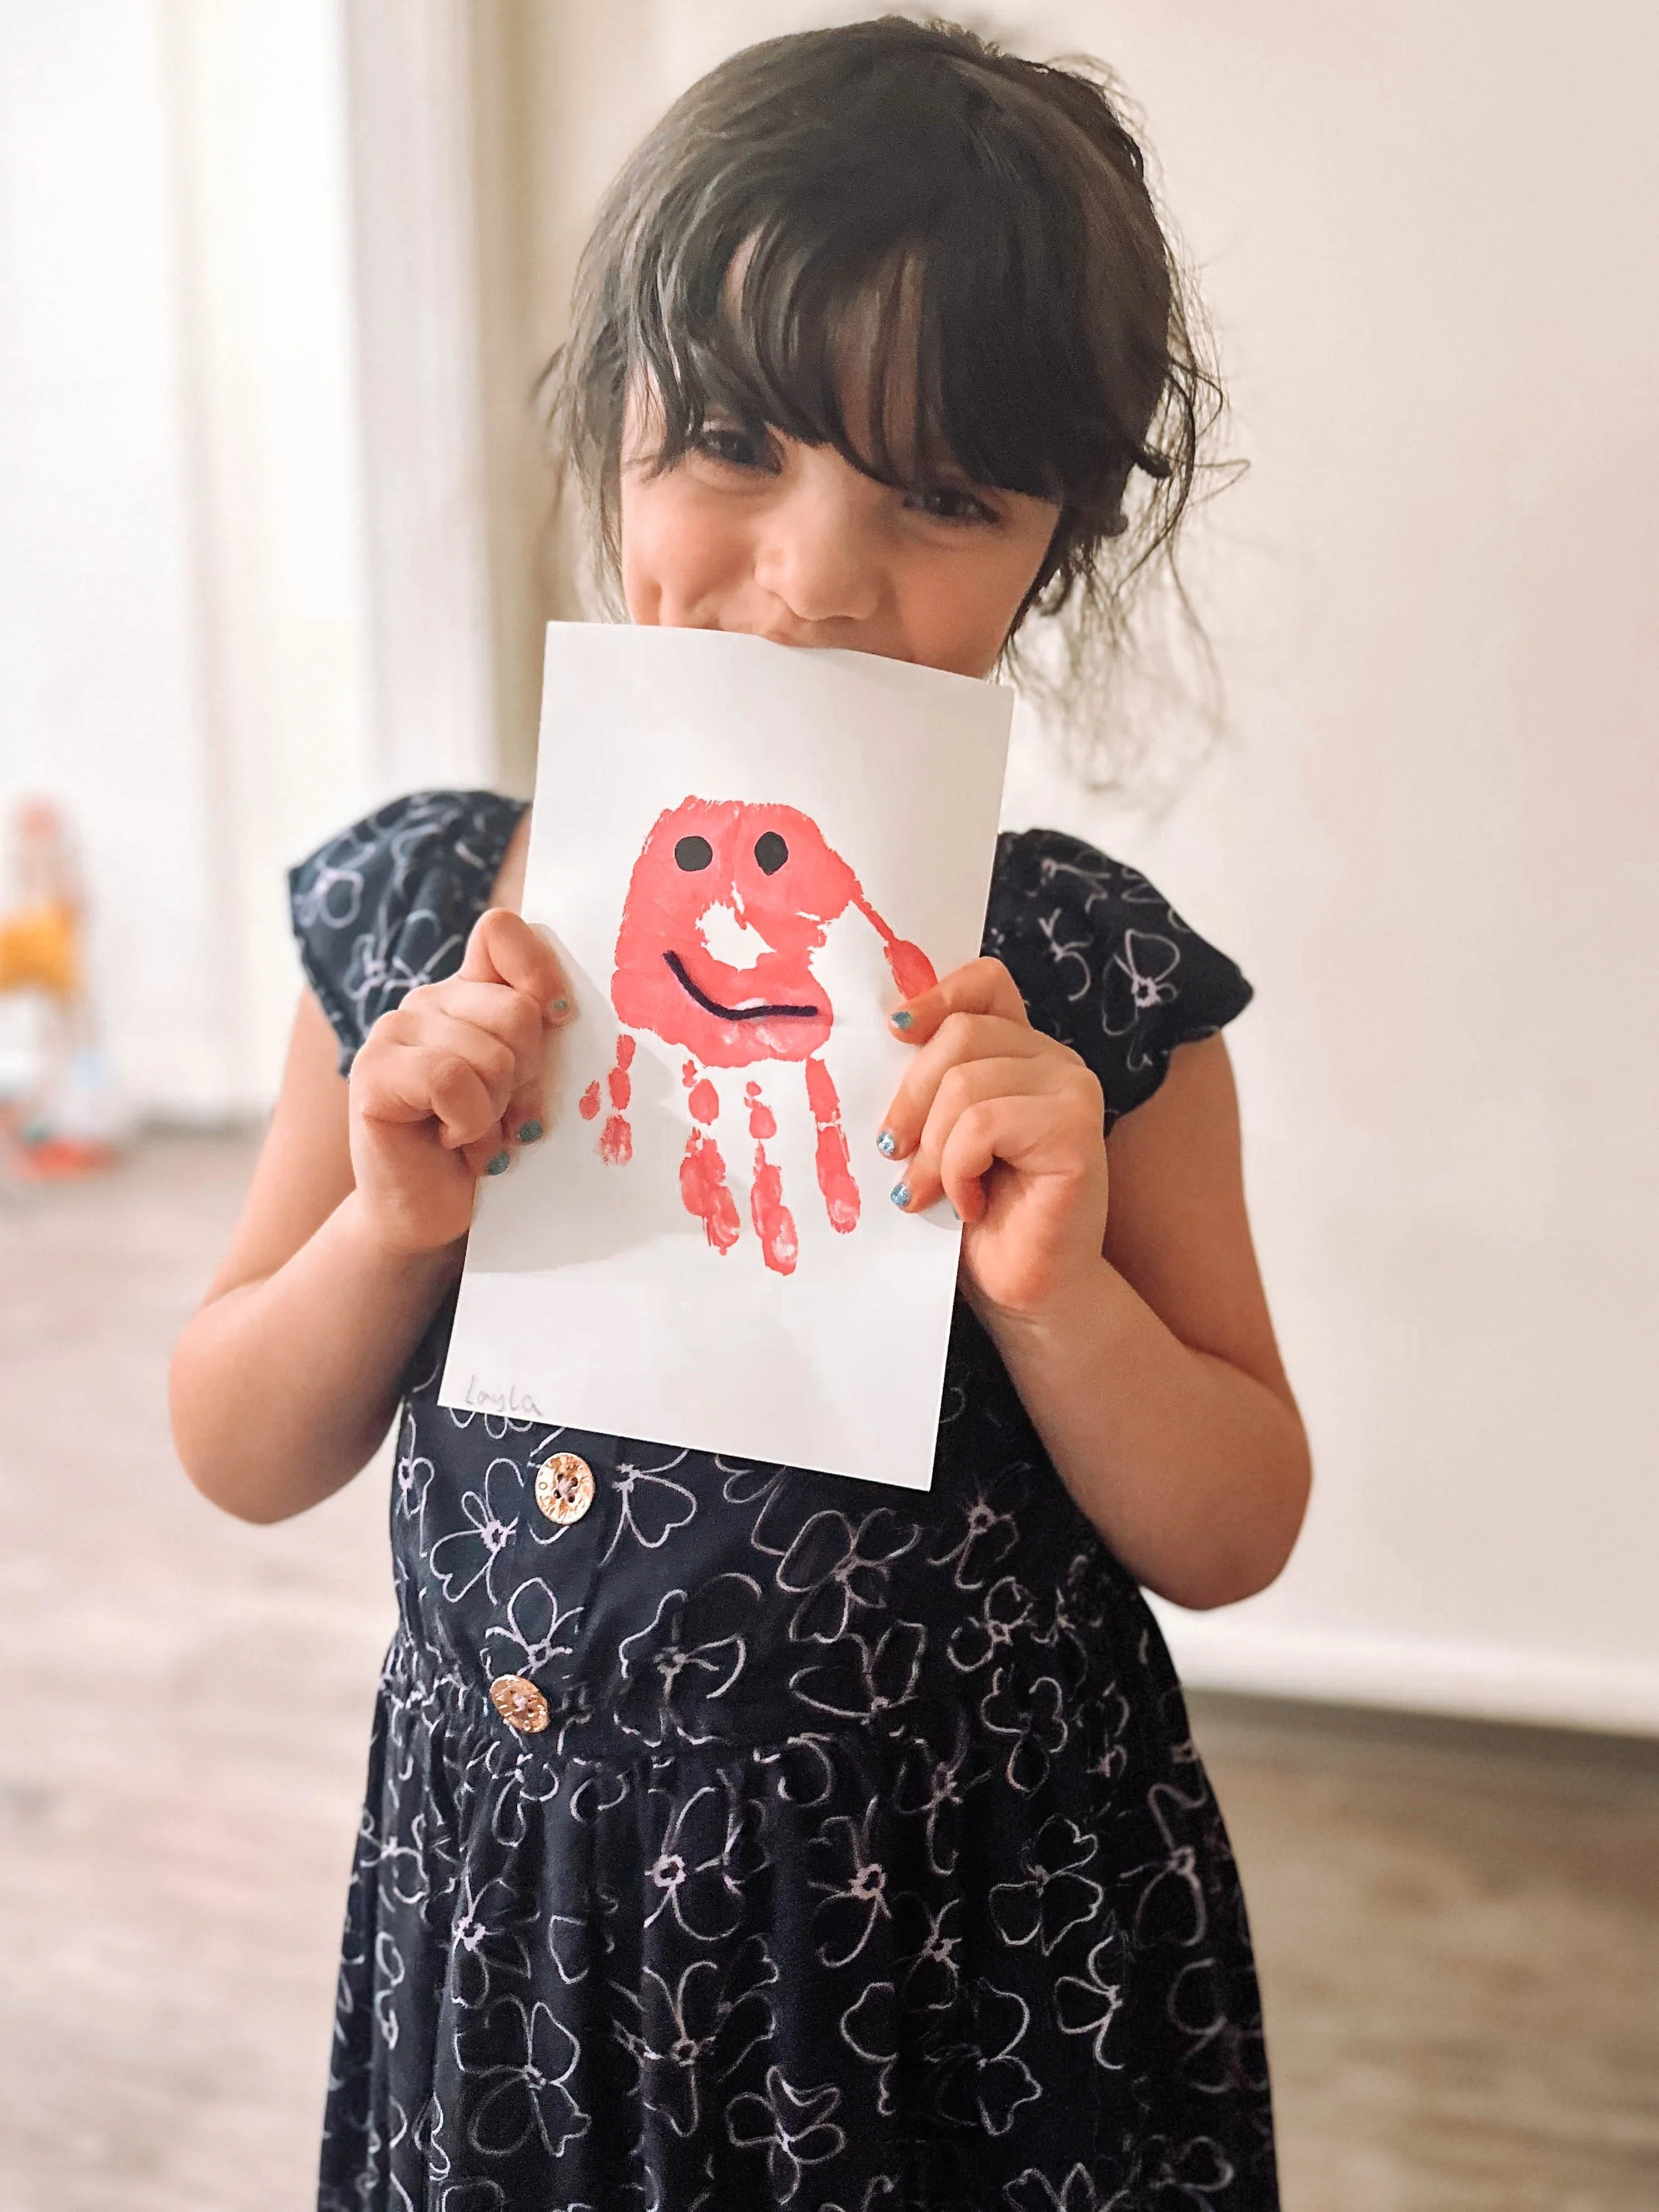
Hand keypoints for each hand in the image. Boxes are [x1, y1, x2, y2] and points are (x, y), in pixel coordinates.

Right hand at [347, 909, 570, 1252]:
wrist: (431, 1210)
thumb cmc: (489, 1145)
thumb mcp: (530, 1083)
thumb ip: (542, 1035)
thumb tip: (565, 1008)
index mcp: (471, 993)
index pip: (504, 932)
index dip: (541, 973)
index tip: (560, 1022)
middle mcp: (429, 1001)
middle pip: (517, 1012)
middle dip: (529, 1078)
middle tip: (508, 1114)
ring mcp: (394, 1032)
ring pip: (489, 1054)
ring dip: (497, 1111)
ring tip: (477, 1133)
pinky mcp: (372, 1071)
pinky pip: (450, 1080)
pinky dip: (469, 1123)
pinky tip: (452, 1141)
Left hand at [878, 956, 1108, 1320]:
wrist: (1023, 1290)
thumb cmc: (975, 1216)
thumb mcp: (937, 1135)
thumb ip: (927, 1086)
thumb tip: (873, 1045)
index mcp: (1020, 1051)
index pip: (985, 983)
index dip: (936, 995)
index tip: (894, 1032)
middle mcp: (1053, 1061)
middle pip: (960, 1034)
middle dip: (911, 1099)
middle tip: (893, 1154)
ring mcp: (1072, 1091)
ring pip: (966, 1082)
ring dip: (932, 1149)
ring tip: (930, 1193)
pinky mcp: (1077, 1131)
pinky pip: (984, 1124)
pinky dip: (958, 1169)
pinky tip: (969, 1204)